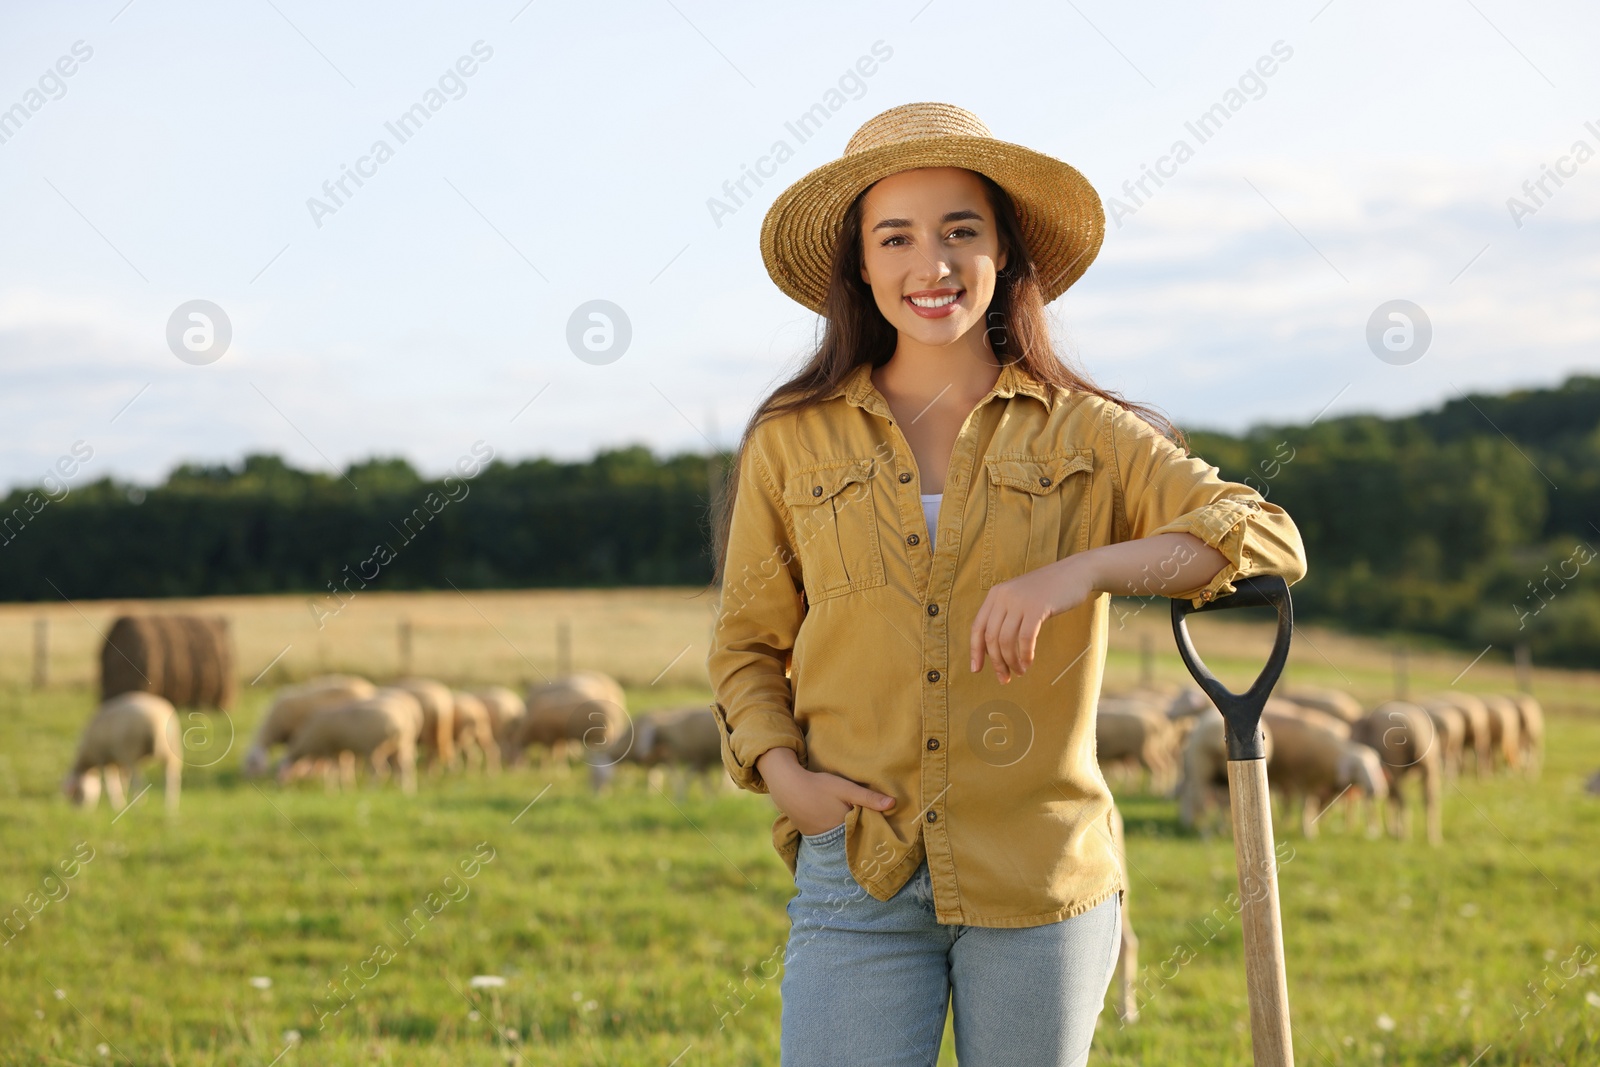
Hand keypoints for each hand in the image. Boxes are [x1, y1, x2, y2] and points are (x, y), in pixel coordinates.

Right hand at [756, 747, 895, 835]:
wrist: (787, 786)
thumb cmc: (819, 786)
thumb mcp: (846, 788)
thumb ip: (869, 798)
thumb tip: (893, 804)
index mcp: (844, 829)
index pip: (864, 834)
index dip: (873, 829)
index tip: (881, 825)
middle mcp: (832, 839)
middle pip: (852, 837)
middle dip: (860, 832)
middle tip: (868, 822)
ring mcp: (819, 839)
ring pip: (839, 838)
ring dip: (845, 832)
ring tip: (851, 820)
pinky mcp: (809, 835)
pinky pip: (826, 836)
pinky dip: (832, 831)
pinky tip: (833, 820)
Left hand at [970, 553, 1098, 682]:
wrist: (1075, 573)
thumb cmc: (1048, 592)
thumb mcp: (1020, 598)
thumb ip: (1006, 616)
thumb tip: (994, 651)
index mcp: (995, 595)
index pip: (977, 627)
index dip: (975, 651)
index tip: (976, 670)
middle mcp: (1003, 596)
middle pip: (991, 637)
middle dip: (996, 662)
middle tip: (1004, 679)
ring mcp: (1019, 601)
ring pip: (1006, 640)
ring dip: (1011, 662)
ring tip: (1019, 672)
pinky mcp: (1037, 607)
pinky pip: (1025, 638)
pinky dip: (1025, 655)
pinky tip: (1028, 663)